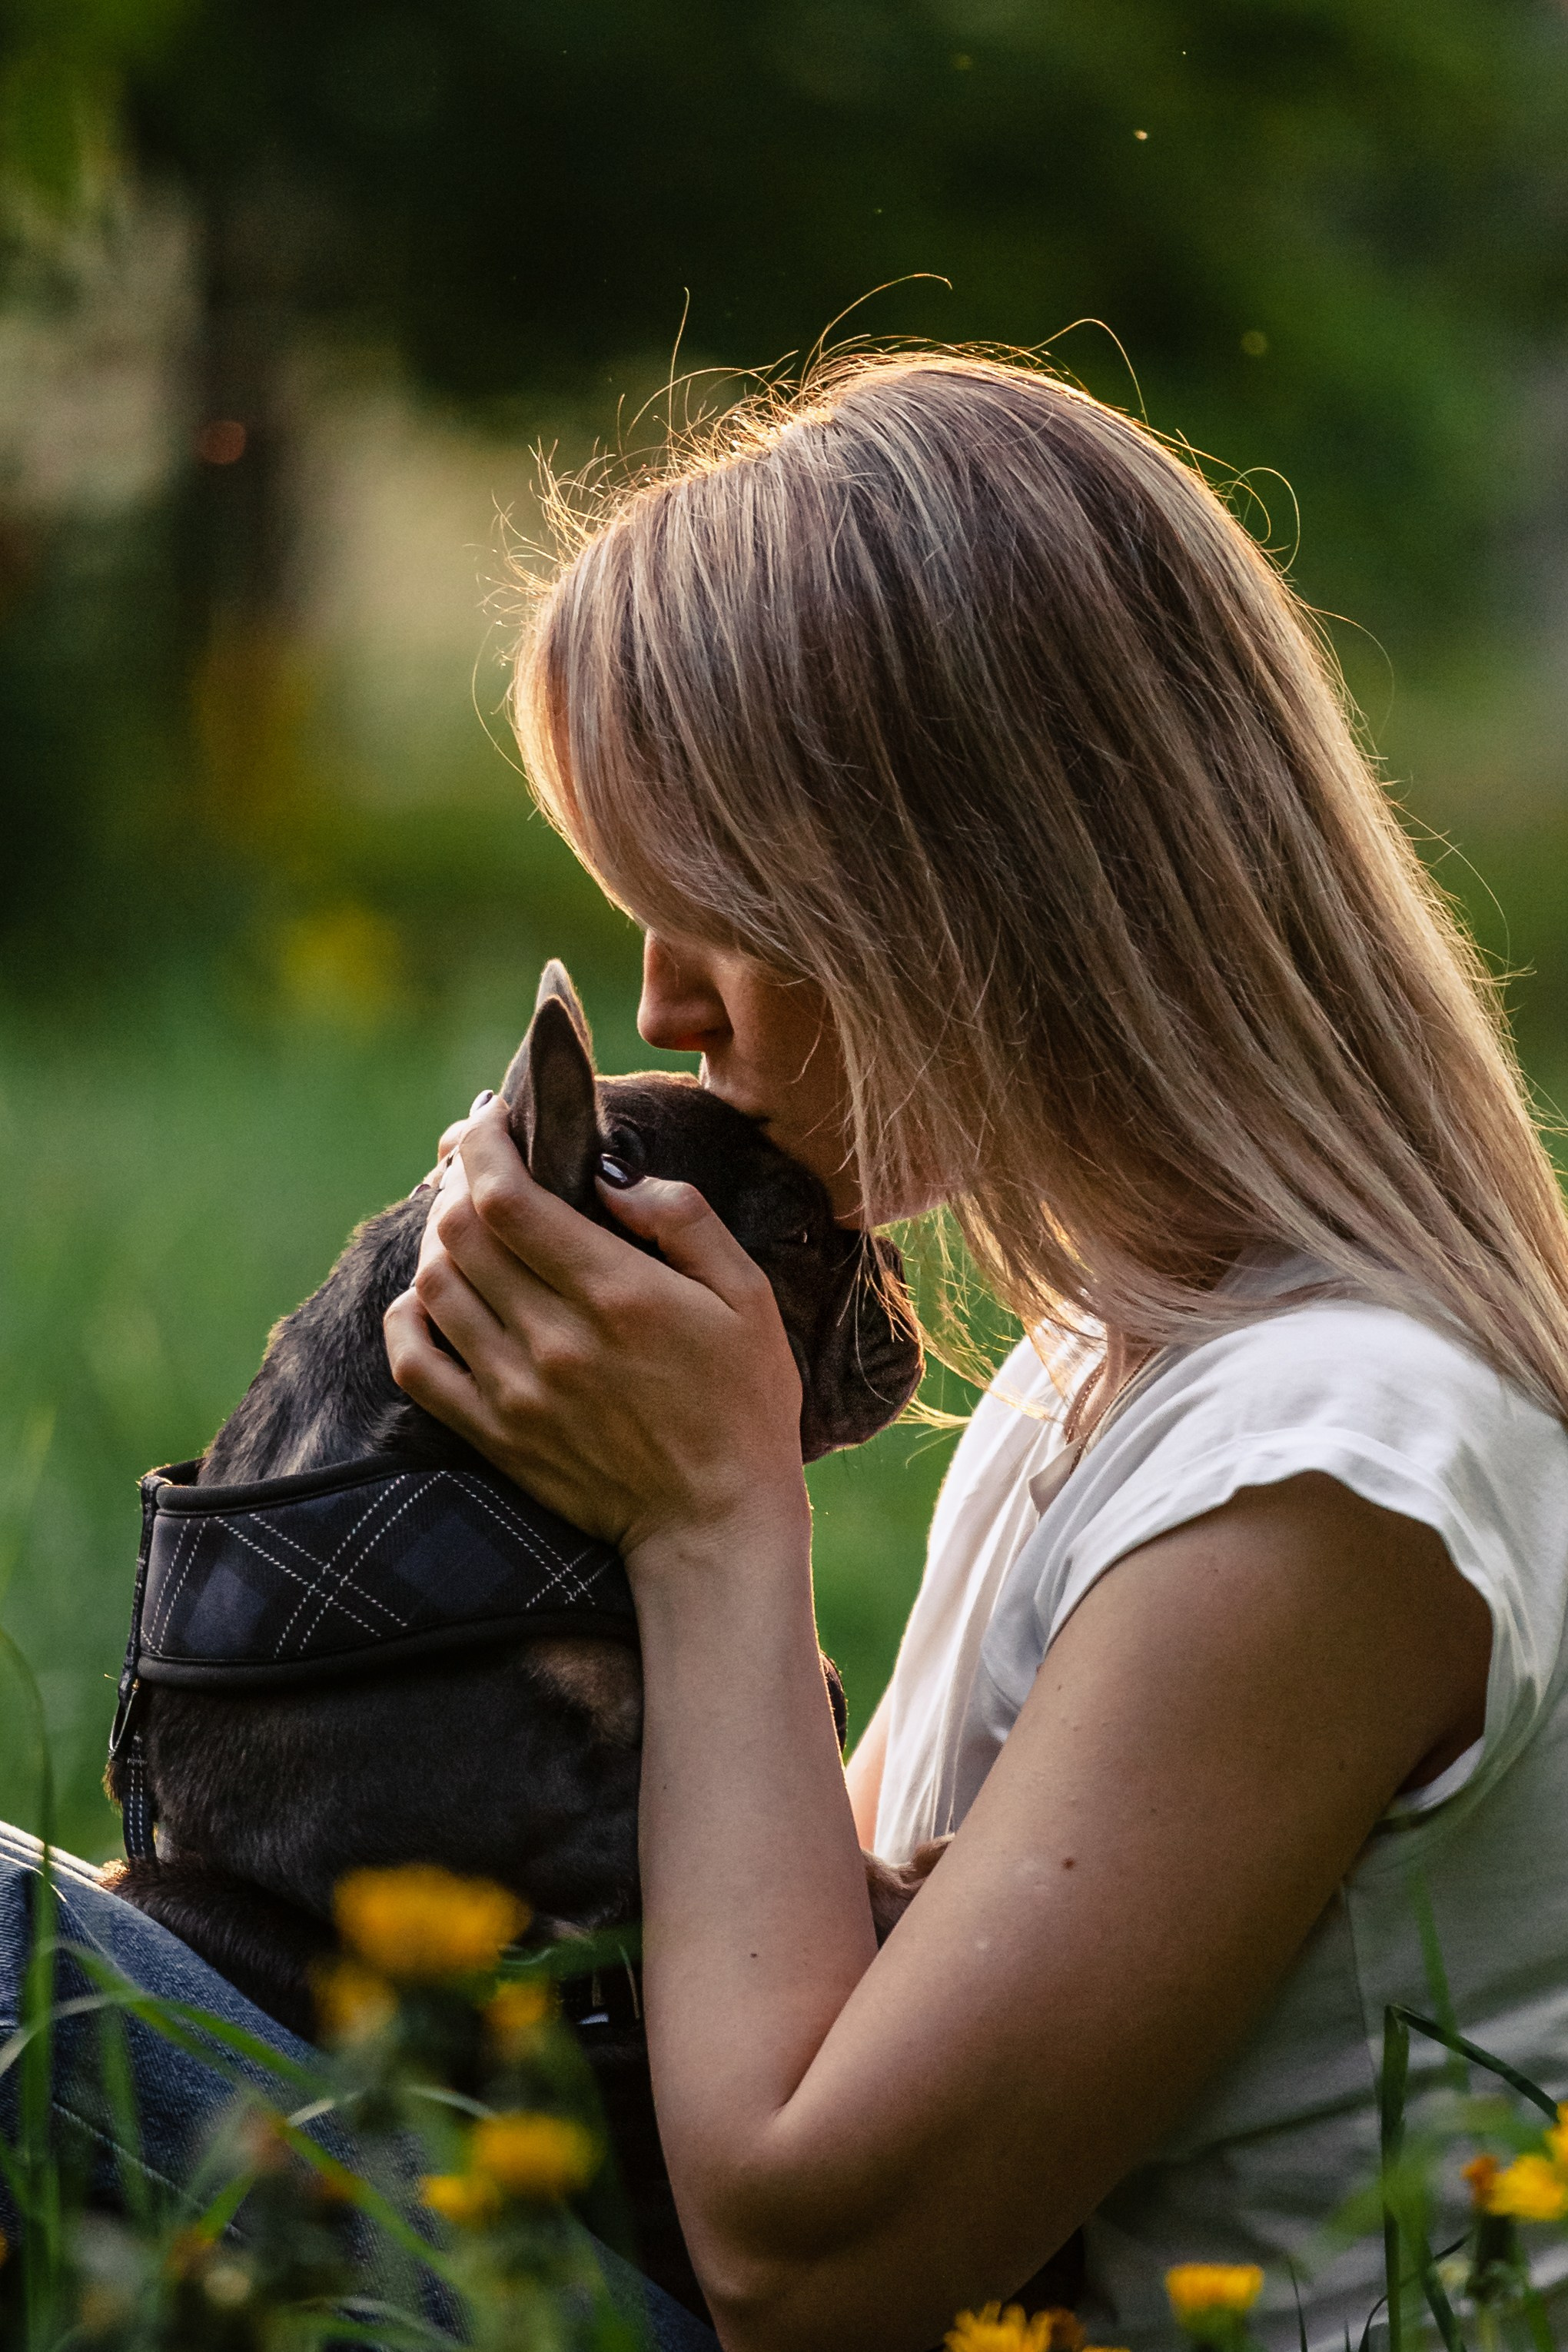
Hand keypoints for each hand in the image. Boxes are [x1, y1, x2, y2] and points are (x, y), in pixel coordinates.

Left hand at [383, 1096, 810, 1563]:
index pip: (508, 1198)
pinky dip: (409, 1316)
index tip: (490, 1116)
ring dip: (438, 1241)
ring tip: (468, 1225)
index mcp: (617, 1294)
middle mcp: (554, 1340)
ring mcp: (515, 1391)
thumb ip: (683, 1219)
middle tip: (480, 1164)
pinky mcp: (495, 1434)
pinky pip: (415, 1362)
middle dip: (458, 1180)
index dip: (483, 1144)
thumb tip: (610, 1172)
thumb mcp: (747, 1296)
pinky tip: (432, 1295)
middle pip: (458, 1233)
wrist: (715, 1523)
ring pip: (434, 1287)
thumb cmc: (745, 1402)